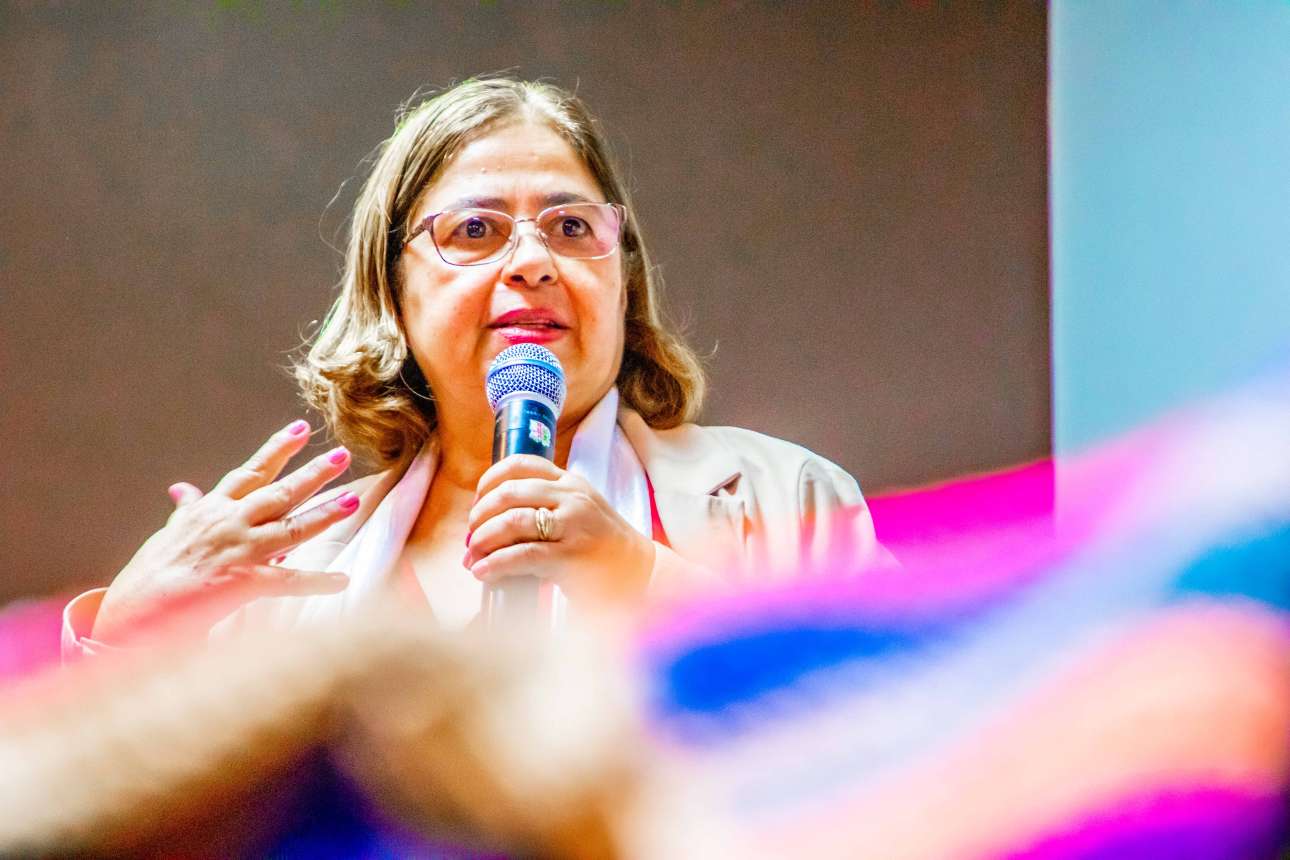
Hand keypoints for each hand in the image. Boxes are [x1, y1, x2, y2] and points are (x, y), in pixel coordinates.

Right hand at [92, 419, 358, 644]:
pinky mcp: (243, 582)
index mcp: (211, 510)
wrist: (132, 612)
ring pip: (292, 527)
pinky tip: (342, 580)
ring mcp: (239, 551)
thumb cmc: (149, 575)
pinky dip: (317, 581)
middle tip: (341, 454)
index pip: (250, 472)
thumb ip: (186, 511)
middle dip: (313, 472)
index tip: (300, 428)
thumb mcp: (169, 533)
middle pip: (279, 492)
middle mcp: (229, 523)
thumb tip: (183, 489)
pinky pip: (288, 580)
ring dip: (326, 513)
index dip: (277, 449)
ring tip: (354, 500)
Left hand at [464, 455, 654, 605]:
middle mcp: (572, 498)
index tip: (478, 502)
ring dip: (483, 540)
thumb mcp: (579, 511)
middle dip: (480, 516)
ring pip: (512, 521)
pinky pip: (521, 555)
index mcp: (571, 483)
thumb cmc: (601, 547)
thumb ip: (546, 504)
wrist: (638, 575)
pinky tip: (483, 572)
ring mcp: (573, 526)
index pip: (521, 464)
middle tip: (471, 537)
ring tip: (472, 557)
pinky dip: (495, 564)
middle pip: (509, 493)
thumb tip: (492, 517)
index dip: (489, 481)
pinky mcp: (570, 557)